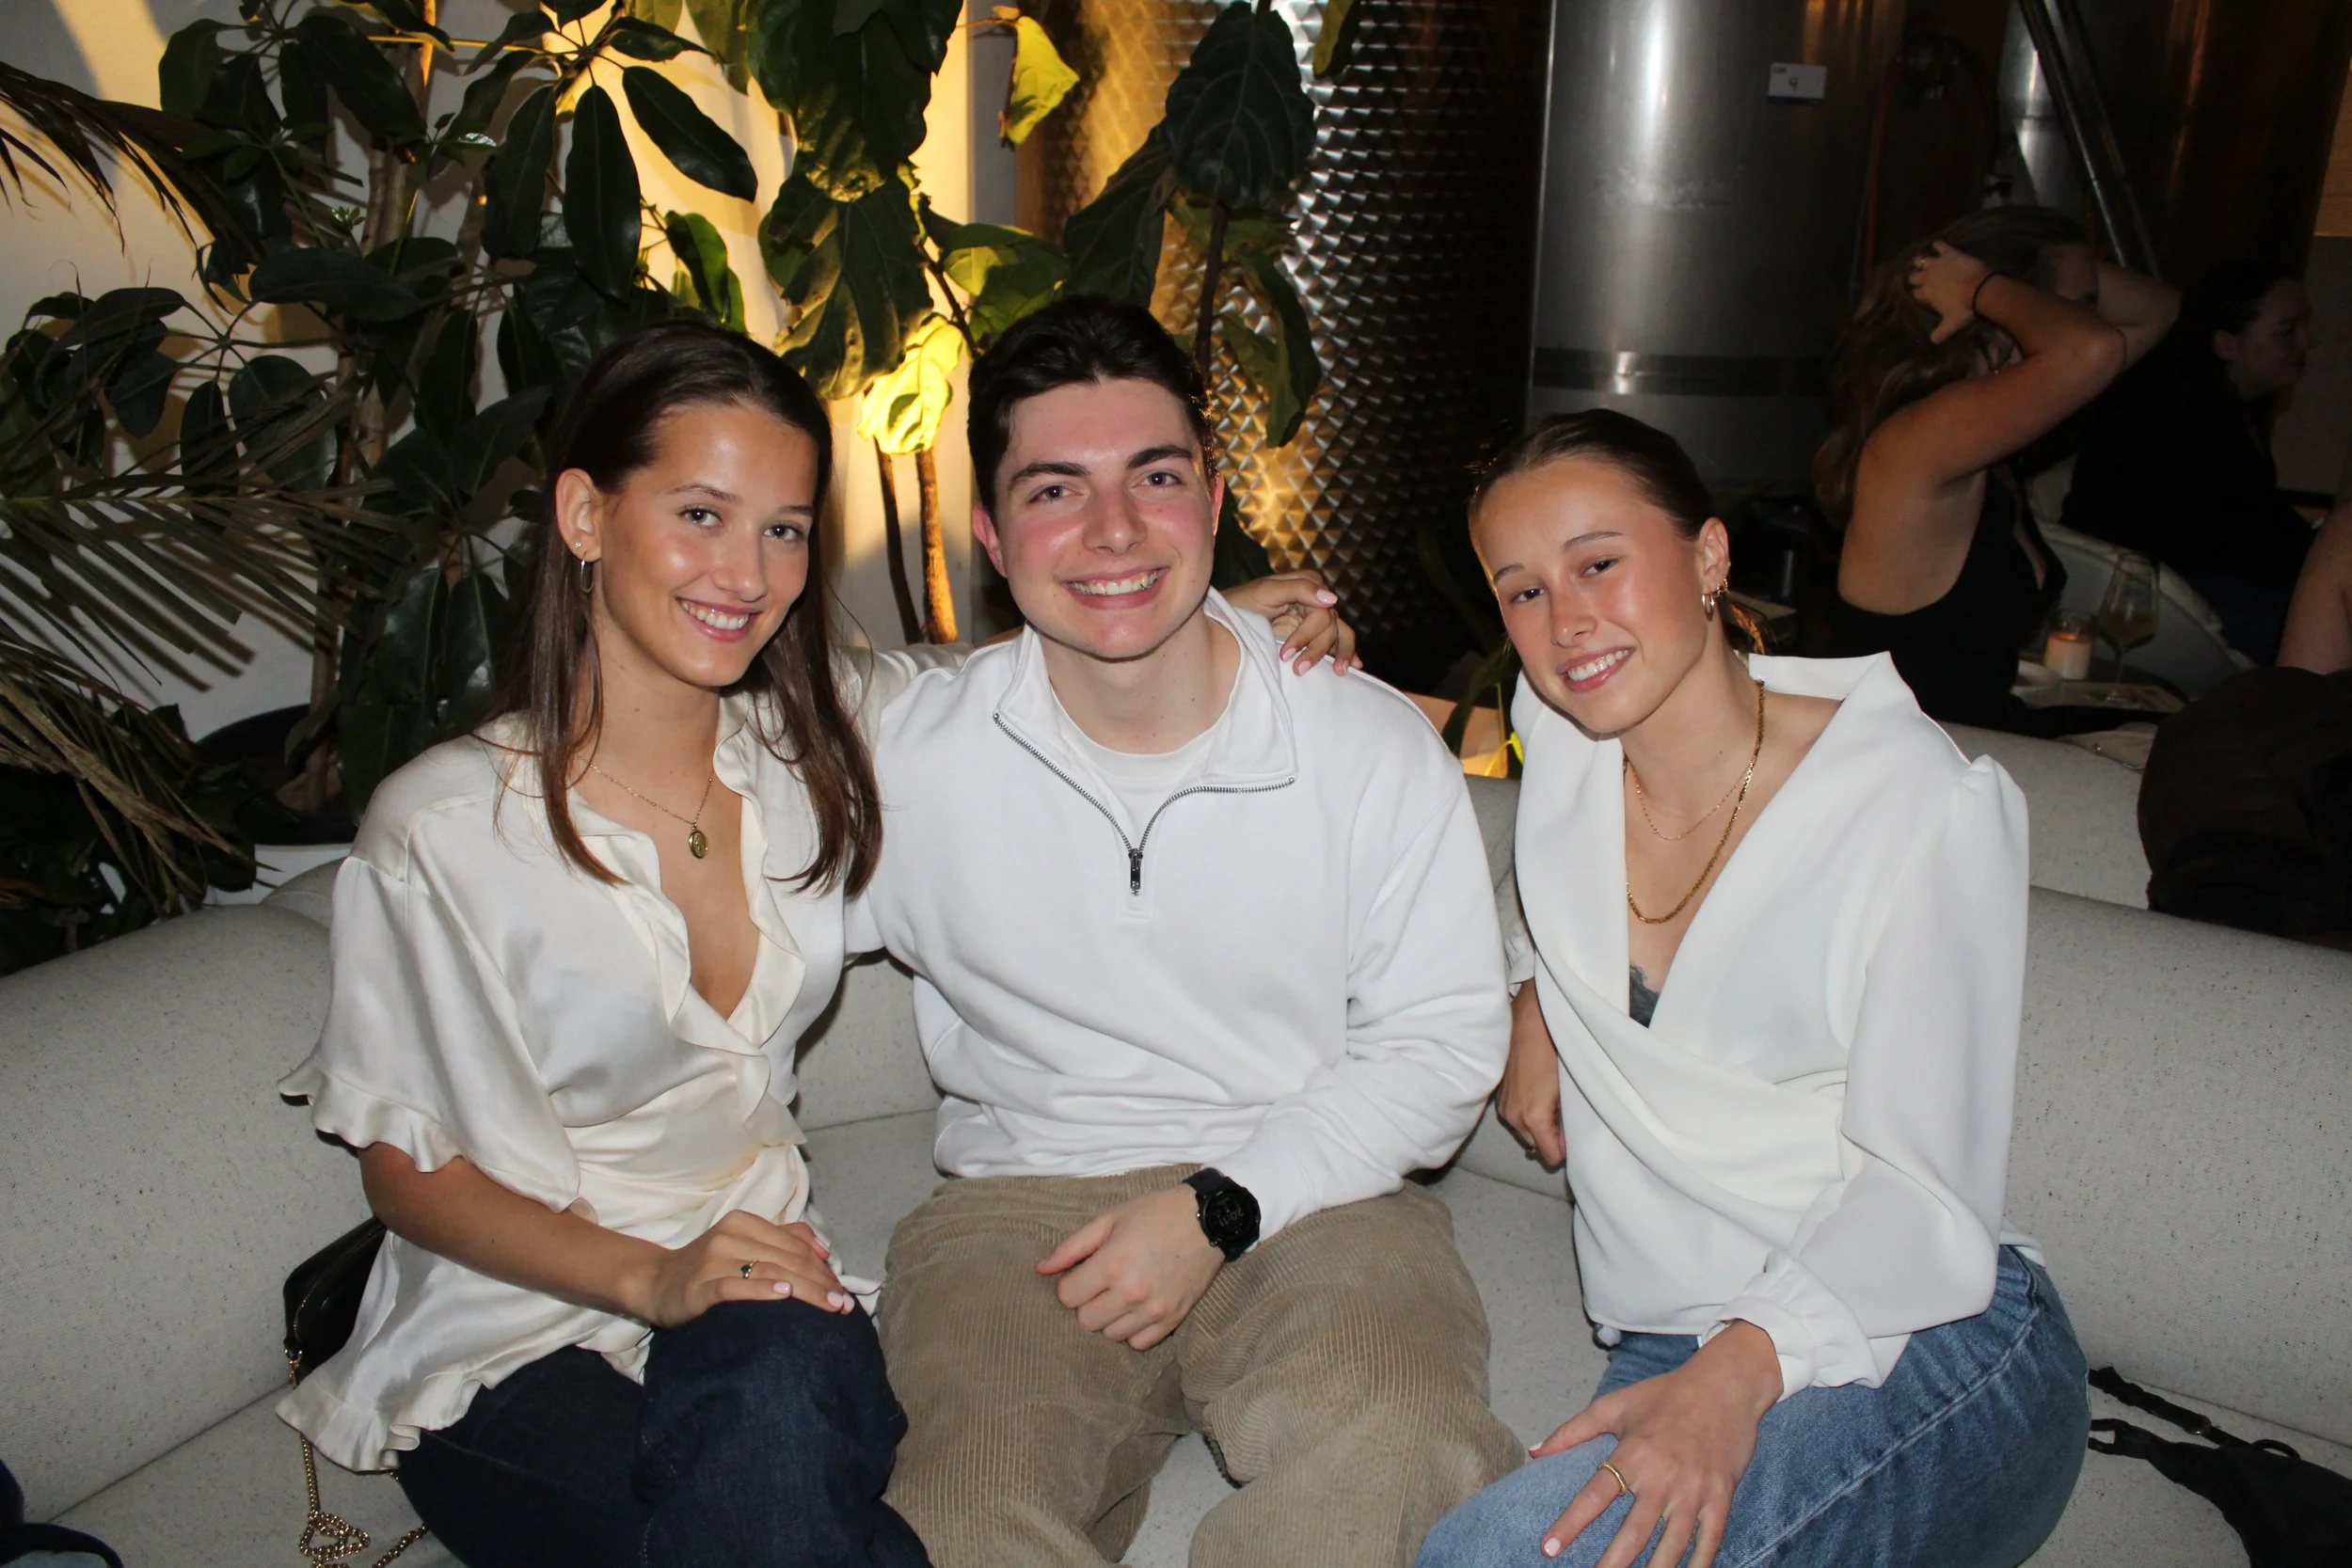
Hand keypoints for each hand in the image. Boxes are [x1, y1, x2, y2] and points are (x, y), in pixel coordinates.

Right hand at [627, 1211, 851, 1328]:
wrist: (656, 1282)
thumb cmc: (707, 1267)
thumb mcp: (744, 1244)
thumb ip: (782, 1240)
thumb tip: (823, 1249)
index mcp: (745, 1223)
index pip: (796, 1246)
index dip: (824, 1269)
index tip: (844, 1291)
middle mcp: (731, 1235)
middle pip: (789, 1259)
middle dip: (822, 1283)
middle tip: (843, 1306)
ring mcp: (714, 1260)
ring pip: (770, 1271)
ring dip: (805, 1290)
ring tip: (828, 1306)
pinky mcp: (699, 1286)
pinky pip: (735, 1286)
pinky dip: (762, 1290)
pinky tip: (784, 1297)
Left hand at [1036, 1184, 1223, 1349]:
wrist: (1207, 1220)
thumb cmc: (1155, 1214)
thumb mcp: (1109, 1219)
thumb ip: (1072, 1247)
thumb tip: (1040, 1269)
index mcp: (1111, 1264)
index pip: (1067, 1297)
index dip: (1069, 1284)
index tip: (1083, 1274)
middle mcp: (1131, 1293)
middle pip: (1086, 1320)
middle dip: (1087, 1303)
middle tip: (1102, 1283)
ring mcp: (1153, 1310)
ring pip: (1110, 1334)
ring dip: (1109, 1317)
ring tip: (1121, 1294)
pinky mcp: (1172, 1320)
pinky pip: (1138, 1343)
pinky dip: (1133, 1330)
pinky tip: (1137, 1308)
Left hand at [1222, 569, 1362, 673]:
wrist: (1225, 619)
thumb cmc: (1240, 603)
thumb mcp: (1264, 592)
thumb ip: (1298, 589)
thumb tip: (1332, 599)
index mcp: (1307, 584)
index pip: (1322, 611)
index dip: (1307, 634)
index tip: (1285, 654)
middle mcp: (1315, 600)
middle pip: (1330, 625)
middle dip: (1316, 649)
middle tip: (1297, 669)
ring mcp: (1315, 617)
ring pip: (1338, 633)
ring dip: (1339, 653)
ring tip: (1339, 672)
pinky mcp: (1312, 634)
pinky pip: (1337, 640)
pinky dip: (1346, 651)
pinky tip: (1354, 665)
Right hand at [1498, 983, 1564, 1168]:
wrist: (1531, 1020)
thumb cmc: (1555, 1050)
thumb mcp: (1568, 1090)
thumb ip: (1566, 1122)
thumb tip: (1567, 1140)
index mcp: (1532, 1118)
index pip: (1550, 1156)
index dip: (1565, 1149)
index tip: (1574, 1134)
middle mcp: (1514, 1117)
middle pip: (1537, 1145)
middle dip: (1551, 1137)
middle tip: (1565, 1115)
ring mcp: (1504, 1107)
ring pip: (1525, 1131)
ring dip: (1538, 1124)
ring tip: (1552, 1101)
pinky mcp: (1499, 1097)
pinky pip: (1517, 1116)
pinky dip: (1527, 1112)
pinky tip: (1537, 1092)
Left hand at [1528, 1322, 1781, 1567]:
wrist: (1726, 1385)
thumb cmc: (1665, 1394)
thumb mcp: (1615, 1406)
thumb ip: (1572, 1431)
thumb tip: (1535, 1451)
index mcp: (1634, 1453)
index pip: (1595, 1496)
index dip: (1570, 1523)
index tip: (1548, 1548)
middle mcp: (1663, 1476)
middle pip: (1634, 1532)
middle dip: (1613, 1564)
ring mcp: (1695, 1490)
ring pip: (1672, 1544)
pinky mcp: (1721, 1497)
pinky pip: (1710, 1540)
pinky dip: (1699, 1564)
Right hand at [1908, 241, 1992, 344]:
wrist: (1979, 290)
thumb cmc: (1963, 308)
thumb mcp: (1951, 324)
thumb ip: (1940, 332)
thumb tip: (1933, 341)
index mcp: (1926, 293)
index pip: (1916, 293)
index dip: (1918, 293)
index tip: (1921, 294)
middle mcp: (1927, 277)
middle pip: (1915, 276)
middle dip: (1915, 277)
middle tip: (1919, 278)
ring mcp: (1937, 264)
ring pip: (1922, 260)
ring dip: (1921, 261)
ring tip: (1921, 261)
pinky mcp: (1949, 254)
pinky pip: (1941, 246)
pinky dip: (1938, 245)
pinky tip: (1936, 244)